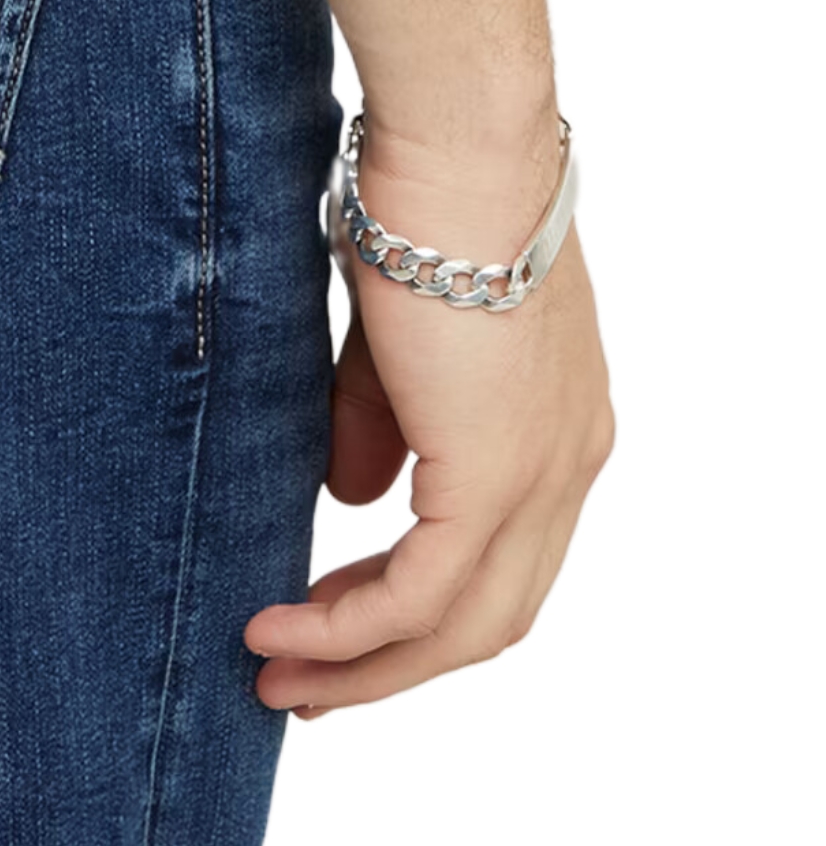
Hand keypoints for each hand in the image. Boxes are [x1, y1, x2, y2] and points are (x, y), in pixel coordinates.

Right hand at [246, 117, 613, 714]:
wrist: (457, 156)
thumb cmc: (421, 210)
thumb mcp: (392, 345)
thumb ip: (378, 428)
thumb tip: (350, 501)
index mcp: (554, 430)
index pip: (497, 562)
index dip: (415, 614)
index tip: (333, 631)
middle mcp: (567, 466)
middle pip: (489, 620)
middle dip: (389, 666)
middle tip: (306, 689)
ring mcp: (543, 477)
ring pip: (464, 626)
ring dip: (364, 665)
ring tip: (278, 678)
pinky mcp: (497, 476)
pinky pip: (423, 594)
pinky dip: (350, 628)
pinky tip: (283, 632)